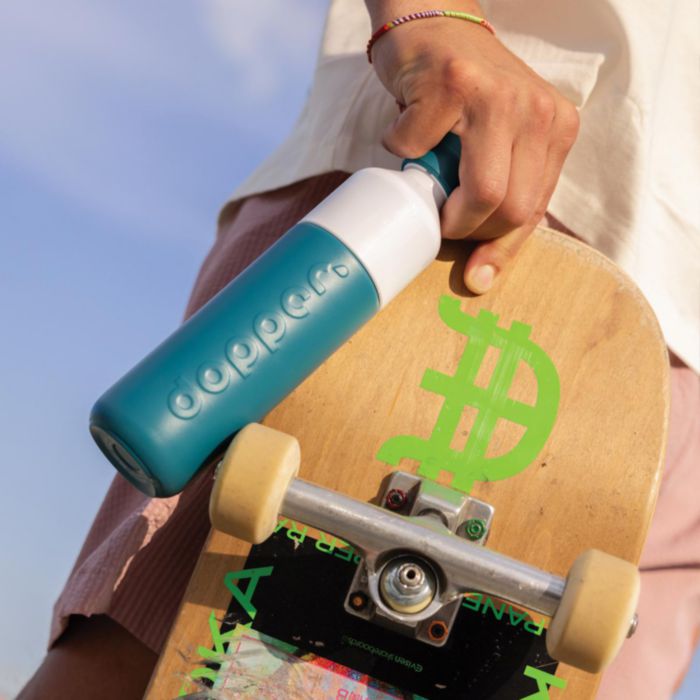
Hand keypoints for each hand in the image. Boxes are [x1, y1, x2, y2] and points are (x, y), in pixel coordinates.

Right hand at [366, 1, 579, 292]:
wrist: (433, 25)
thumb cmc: (462, 96)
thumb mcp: (499, 144)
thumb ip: (501, 193)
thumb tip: (481, 276)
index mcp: (556, 128)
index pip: (533, 210)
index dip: (501, 250)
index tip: (476, 278)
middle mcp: (536, 109)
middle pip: (510, 208)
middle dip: (467, 227)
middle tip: (443, 216)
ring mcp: (497, 94)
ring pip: (481, 192)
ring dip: (442, 203)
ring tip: (429, 184)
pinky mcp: (452, 83)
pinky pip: (417, 150)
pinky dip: (402, 150)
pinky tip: (409, 130)